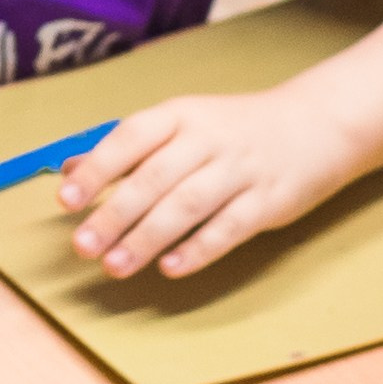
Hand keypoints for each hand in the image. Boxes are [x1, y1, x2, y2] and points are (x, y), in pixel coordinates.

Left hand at [56, 87, 357, 280]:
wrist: (316, 124)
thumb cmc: (233, 129)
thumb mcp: (181, 123)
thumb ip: (128, 149)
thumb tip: (68, 170)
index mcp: (180, 115)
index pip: (130, 138)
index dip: (96, 170)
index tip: (66, 201)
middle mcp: (209, 139)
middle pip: (154, 178)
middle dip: (114, 215)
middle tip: (83, 246)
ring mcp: (241, 169)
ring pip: (188, 205)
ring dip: (148, 238)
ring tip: (115, 265)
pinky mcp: (268, 200)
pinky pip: (229, 227)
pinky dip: (198, 249)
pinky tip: (170, 268)